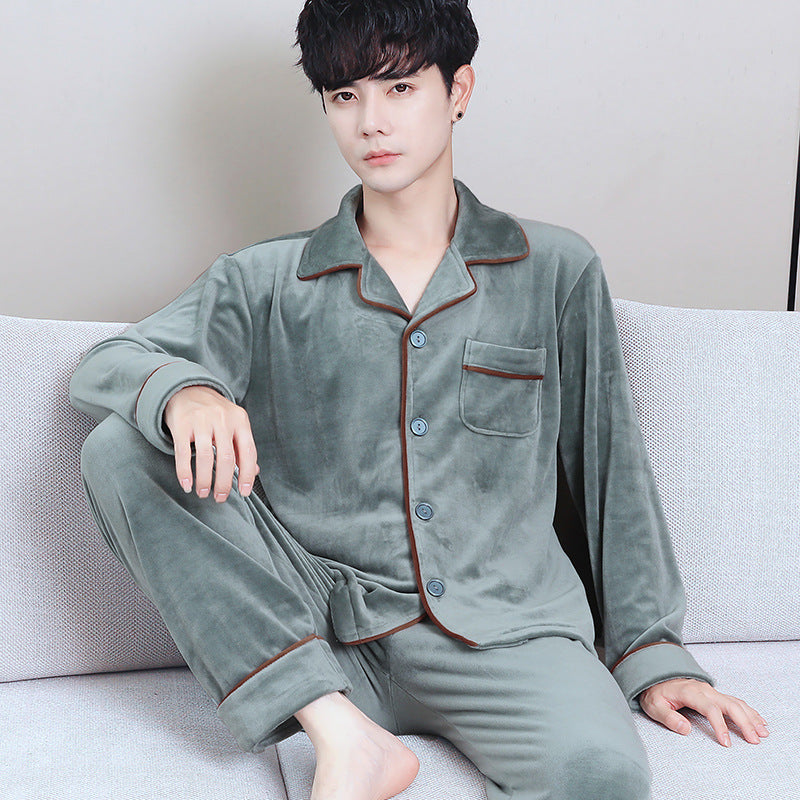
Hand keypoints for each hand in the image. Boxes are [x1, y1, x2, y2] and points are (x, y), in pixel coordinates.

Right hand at [163, 385, 259, 501]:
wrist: (188, 390)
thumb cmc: (215, 414)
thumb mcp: (234, 424)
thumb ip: (243, 447)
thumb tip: (254, 472)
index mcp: (240, 420)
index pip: (248, 452)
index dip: (247, 475)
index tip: (244, 492)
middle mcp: (223, 419)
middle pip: (227, 458)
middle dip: (224, 482)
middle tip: (220, 497)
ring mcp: (202, 420)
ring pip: (206, 457)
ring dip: (205, 480)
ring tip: (203, 493)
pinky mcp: (181, 424)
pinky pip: (183, 453)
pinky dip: (185, 473)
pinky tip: (187, 485)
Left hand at [638, 677, 769, 746]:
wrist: (655, 677)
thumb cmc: (655, 693)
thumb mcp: (654, 706)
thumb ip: (668, 718)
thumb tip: (686, 729)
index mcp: (689, 692)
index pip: (710, 708)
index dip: (720, 725)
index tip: (726, 743)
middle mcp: (703, 689)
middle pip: (728, 704)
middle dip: (744, 722)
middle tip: (754, 740)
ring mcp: (710, 690)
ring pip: (735, 702)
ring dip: (750, 717)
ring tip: (762, 733)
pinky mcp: (714, 694)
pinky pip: (734, 701)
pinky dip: (748, 711)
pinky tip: (758, 721)